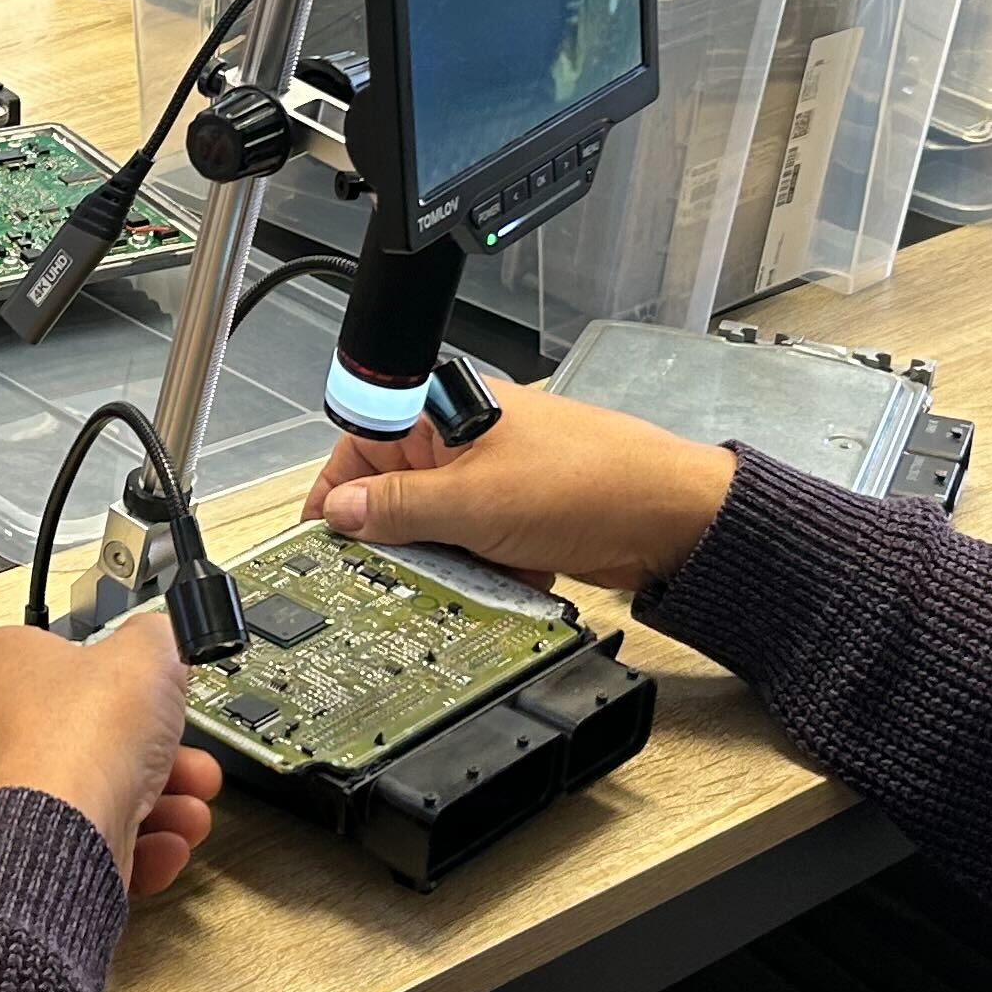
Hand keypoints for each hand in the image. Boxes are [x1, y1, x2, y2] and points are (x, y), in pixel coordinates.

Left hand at [0, 617, 219, 894]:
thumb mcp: (145, 655)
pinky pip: (82, 841)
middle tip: (187, 758)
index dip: (125, 680)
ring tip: (189, 807)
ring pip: (91, 793)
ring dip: (156, 801)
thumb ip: (155, 636)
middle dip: (156, 752)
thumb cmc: (72, 748)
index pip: (65, 662)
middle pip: (89, 735)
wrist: (52, 845)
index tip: (157, 692)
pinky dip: (130, 843)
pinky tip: (164, 843)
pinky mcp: (16, 852)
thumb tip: (160, 635)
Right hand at [301, 388, 738, 594]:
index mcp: (443, 410)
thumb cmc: (589, 483)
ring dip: (444, 562)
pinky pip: (475, 549)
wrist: (671, 519)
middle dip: (395, 539)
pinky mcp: (518, 516)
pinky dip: (483, 571)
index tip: (320, 539)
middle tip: (385, 578)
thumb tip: (342, 513)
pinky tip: (505, 581)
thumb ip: (397, 509)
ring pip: (436, 529)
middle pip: (395, 494)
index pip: (360, 445)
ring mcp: (493, 479)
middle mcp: (463, 439)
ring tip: (462, 577)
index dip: (336, 493)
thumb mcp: (472, 502)